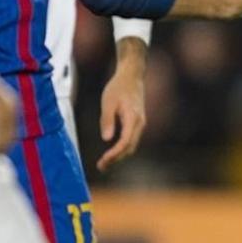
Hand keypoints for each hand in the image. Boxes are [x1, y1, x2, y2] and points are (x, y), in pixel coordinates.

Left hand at [96, 41, 146, 171]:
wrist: (132, 76)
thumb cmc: (119, 87)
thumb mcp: (108, 101)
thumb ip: (107, 120)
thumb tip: (106, 139)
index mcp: (133, 118)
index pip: (125, 142)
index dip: (114, 155)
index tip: (103, 161)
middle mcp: (140, 123)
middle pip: (130, 148)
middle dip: (116, 159)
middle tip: (101, 166)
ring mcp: (140, 124)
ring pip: (132, 145)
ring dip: (119, 156)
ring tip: (104, 162)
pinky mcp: (137, 123)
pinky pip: (131, 140)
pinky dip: (122, 148)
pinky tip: (112, 151)